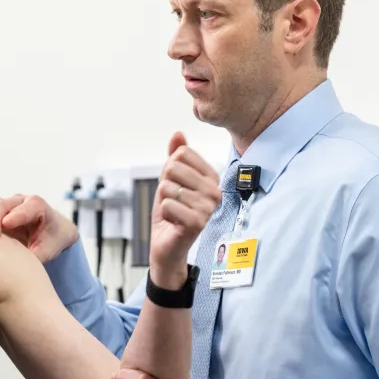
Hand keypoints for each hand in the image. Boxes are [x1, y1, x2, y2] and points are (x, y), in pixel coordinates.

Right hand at [0, 194, 78, 262]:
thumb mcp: (48, 251)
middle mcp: (21, 201)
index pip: (27, 208)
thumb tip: (15, 268)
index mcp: (38, 207)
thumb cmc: (51, 241)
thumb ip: (34, 257)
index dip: (16, 216)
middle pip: (3, 204)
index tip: (5, 225)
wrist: (52, 232)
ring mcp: (7, 204)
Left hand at [149, 132, 221, 288]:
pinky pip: (166, 204)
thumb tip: (178, 134)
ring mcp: (208, 208)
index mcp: (212, 177)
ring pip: (167, 186)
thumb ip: (175, 156)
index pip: (182, 154)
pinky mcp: (197, 223)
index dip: (169, 169)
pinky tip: (173, 222)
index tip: (177, 186)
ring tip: (174, 213)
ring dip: (163, 201)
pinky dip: (163, 213)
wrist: (167, 244)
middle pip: (174, 167)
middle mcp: (215, 191)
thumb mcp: (171, 179)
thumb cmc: (171, 212)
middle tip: (173, 201)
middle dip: (165, 184)